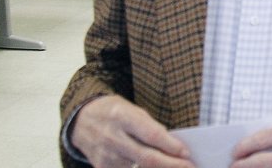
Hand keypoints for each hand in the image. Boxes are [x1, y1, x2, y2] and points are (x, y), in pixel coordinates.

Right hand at [71, 95, 191, 167]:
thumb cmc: (114, 112)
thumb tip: (172, 145)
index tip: (186, 152)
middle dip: (171, 165)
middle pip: (146, 157)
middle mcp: (112, 137)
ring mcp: (106, 156)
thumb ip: (150, 126)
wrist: (81, 120)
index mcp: (122, 117)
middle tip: (189, 167)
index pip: (151, 134)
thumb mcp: (132, 110)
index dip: (170, 146)